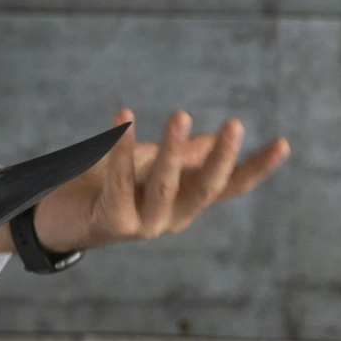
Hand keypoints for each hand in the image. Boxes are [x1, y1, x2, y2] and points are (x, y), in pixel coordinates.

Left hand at [27, 108, 289, 253]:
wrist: (57, 215)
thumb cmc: (107, 184)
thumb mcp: (151, 162)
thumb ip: (183, 156)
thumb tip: (217, 139)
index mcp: (186, 201)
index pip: (230, 186)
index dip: (256, 167)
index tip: (283, 143)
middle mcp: (172, 218)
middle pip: (206, 189)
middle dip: (221, 158)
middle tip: (235, 124)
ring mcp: (144, 226)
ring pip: (166, 186)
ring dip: (173, 149)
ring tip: (180, 115)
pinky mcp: (113, 223)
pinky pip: (121, 181)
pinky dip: (122, 146)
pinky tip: (124, 118)